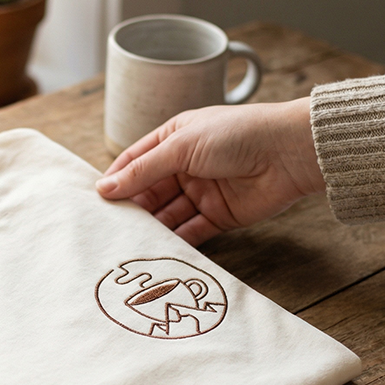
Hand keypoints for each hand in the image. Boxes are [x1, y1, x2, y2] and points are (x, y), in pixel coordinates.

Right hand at [96, 98, 323, 245]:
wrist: (288, 153)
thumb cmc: (237, 135)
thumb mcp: (182, 146)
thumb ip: (143, 170)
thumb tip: (105, 187)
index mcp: (174, 138)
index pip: (135, 161)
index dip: (116, 179)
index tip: (96, 200)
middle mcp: (185, 166)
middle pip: (149, 191)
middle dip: (132, 208)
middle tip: (109, 228)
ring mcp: (202, 192)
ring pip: (168, 214)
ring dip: (151, 227)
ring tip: (129, 243)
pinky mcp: (219, 216)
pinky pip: (191, 231)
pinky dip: (176, 241)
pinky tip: (159, 250)